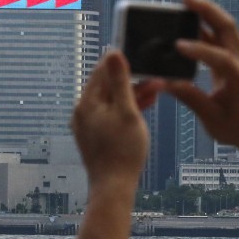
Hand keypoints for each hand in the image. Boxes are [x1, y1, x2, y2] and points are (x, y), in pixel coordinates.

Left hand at [72, 52, 161, 187]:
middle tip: (156, 78)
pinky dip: (125, 110)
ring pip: (111, 101)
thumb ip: (121, 81)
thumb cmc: (123, 150)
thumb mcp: (127, 111)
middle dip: (132, 80)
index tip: (141, 55)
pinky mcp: (94, 136)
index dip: (122, 62)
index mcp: (87, 103)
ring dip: (132, 95)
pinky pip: (110, 115)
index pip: (102, 71)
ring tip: (156, 90)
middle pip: (107, 87)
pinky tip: (144, 107)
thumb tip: (113, 53)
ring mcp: (87, 124)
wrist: (113, 186)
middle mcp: (82, 111)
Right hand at [164, 0, 238, 154]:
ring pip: (225, 28)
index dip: (199, 50)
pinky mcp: (235, 61)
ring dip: (207, 14)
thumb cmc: (237, 129)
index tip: (177, 46)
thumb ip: (191, 98)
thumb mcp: (212, 118)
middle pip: (227, 28)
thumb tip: (167, 83)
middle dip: (207, 11)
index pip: (220, 58)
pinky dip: (206, 27)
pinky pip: (221, 38)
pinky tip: (189, 23)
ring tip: (185, 3)